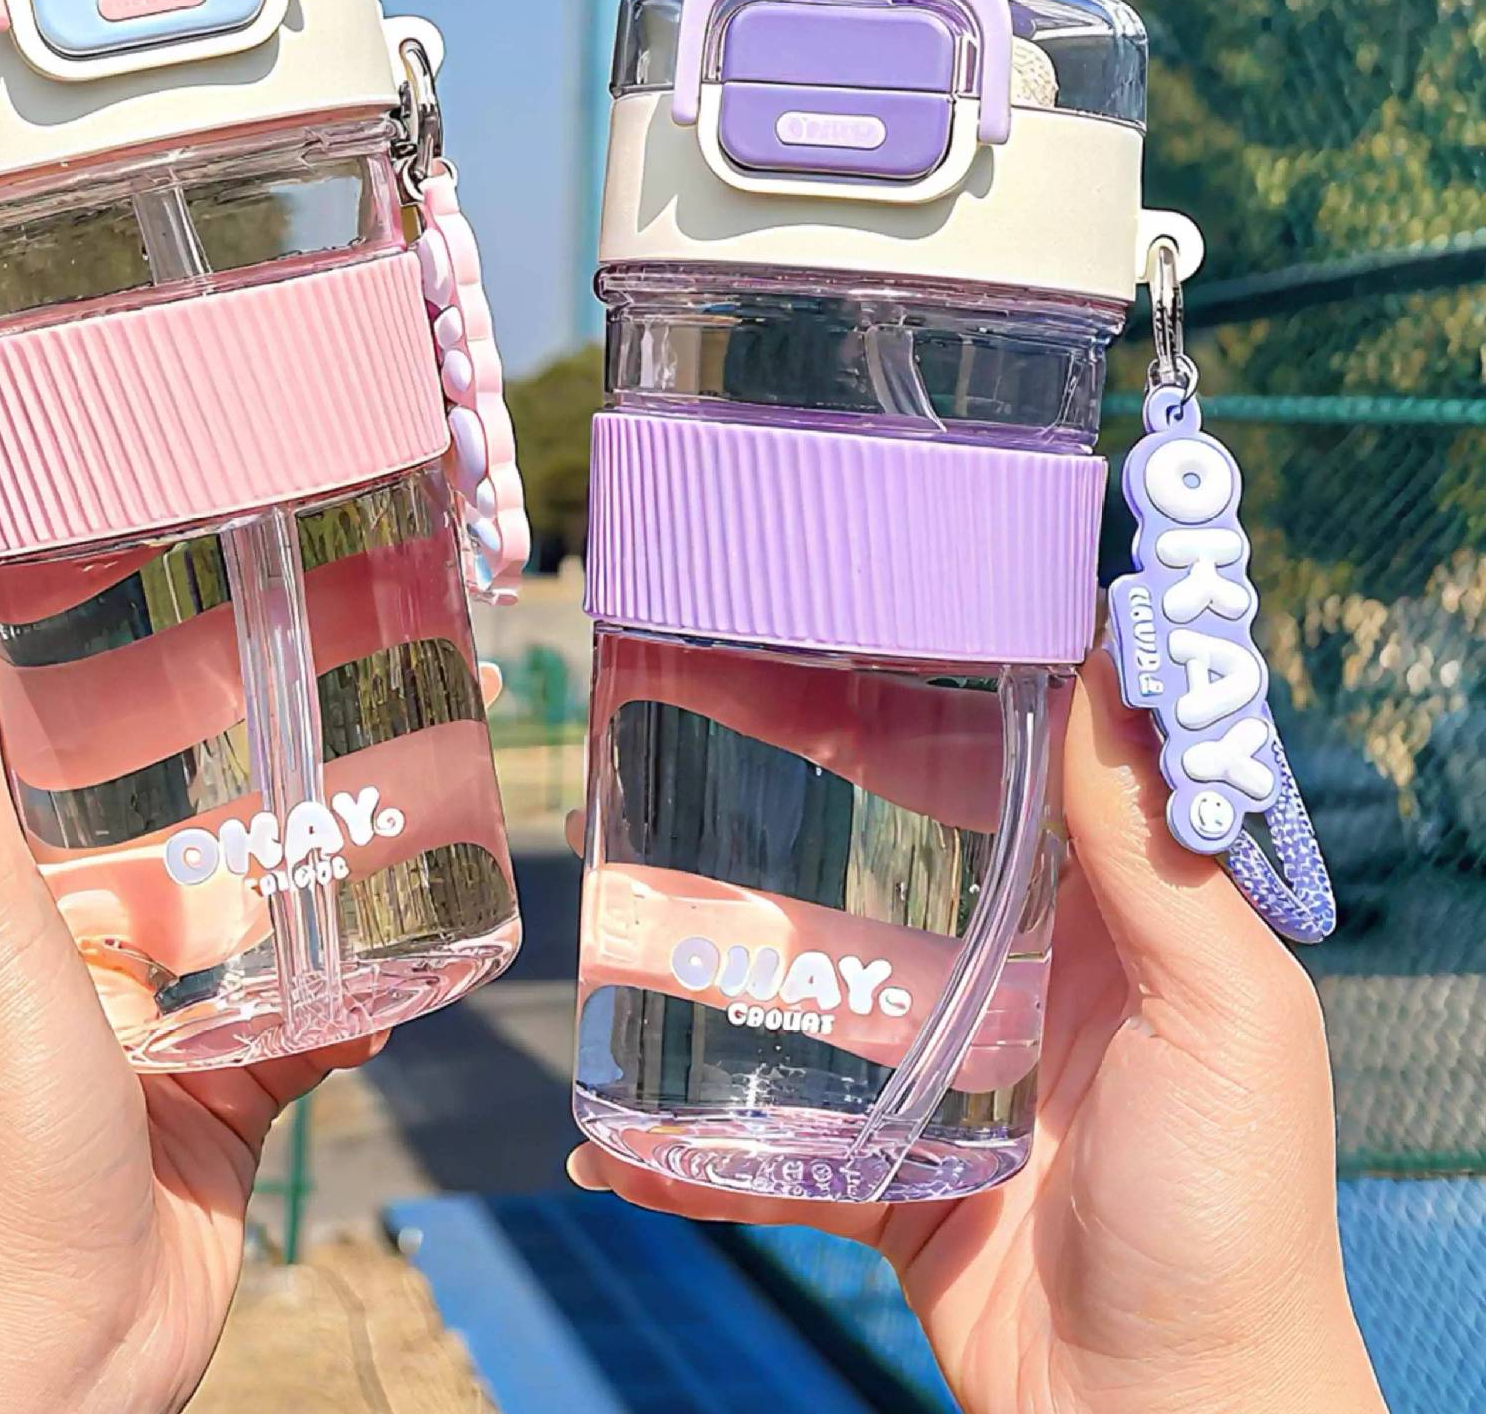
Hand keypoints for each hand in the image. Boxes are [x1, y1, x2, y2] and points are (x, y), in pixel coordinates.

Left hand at [0, 517, 377, 1413]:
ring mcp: (135, 1015)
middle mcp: (45, 935)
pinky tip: (410, 957)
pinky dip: (351, 985)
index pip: (20, 724)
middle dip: (238, 747)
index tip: (185, 565)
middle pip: (151, 802)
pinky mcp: (214, 1083)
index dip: (91, 646)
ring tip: (408, 788)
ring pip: (241, 900)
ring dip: (317, 860)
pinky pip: (298, 1006)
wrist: (50, 1351)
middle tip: (337, 665)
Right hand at [569, 651, 1386, 1413]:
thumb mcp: (1223, 1008)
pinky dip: (688, 1145)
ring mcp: (932, 1075)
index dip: (908, 693)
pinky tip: (608, 1133)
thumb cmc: (1228, 1209)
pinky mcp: (876, 1173)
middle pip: (874, 854)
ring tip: (612, 894)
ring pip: (799, 983)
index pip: (996, 767)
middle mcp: (1011, 977)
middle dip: (777, 792)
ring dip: (706, 948)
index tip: (814, 628)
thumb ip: (1151, 849)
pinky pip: (765, 1142)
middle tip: (670, 724)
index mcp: (1100, 917)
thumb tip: (1096, 653)